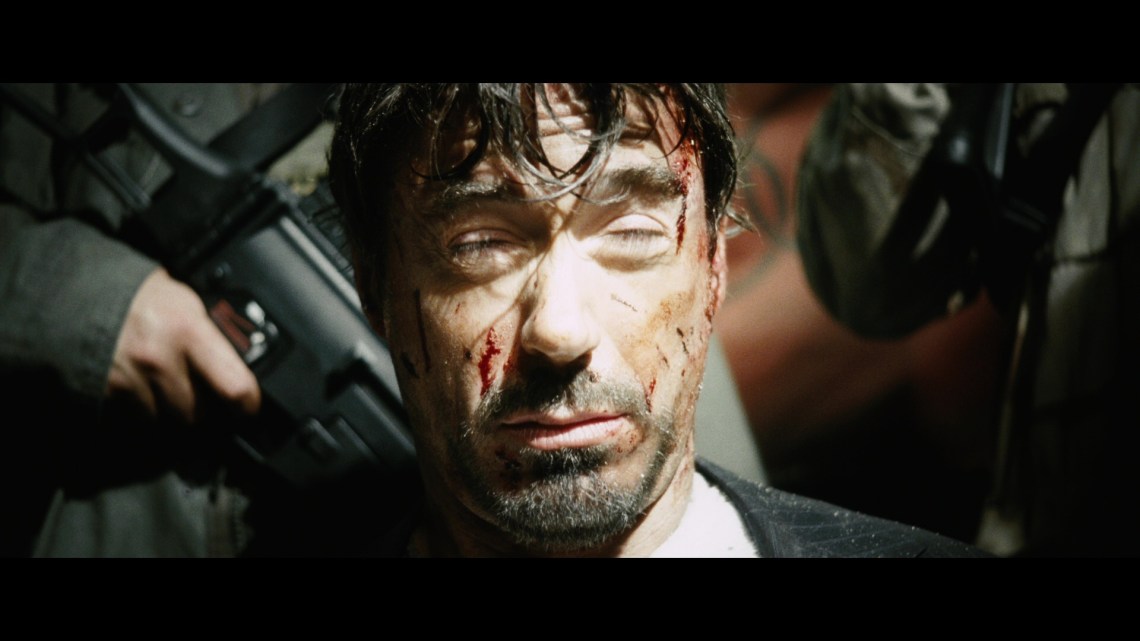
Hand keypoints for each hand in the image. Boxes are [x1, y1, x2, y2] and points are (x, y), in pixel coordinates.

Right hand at [105, 267, 261, 422]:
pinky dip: (146, 412)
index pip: (234, 386)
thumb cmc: (145, 297)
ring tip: (172, 391)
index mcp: (189, 330)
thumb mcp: (189, 302)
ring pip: (168, 421)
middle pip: (197, 413)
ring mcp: (132, 378)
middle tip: (204, 397)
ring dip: (173, 414)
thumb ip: (215, 333)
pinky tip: (148, 392)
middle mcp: (160, 359)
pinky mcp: (108, 391)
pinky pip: (138, 419)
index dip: (247, 404)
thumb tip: (246, 361)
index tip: (248, 407)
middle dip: (203, 409)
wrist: (84, 293)